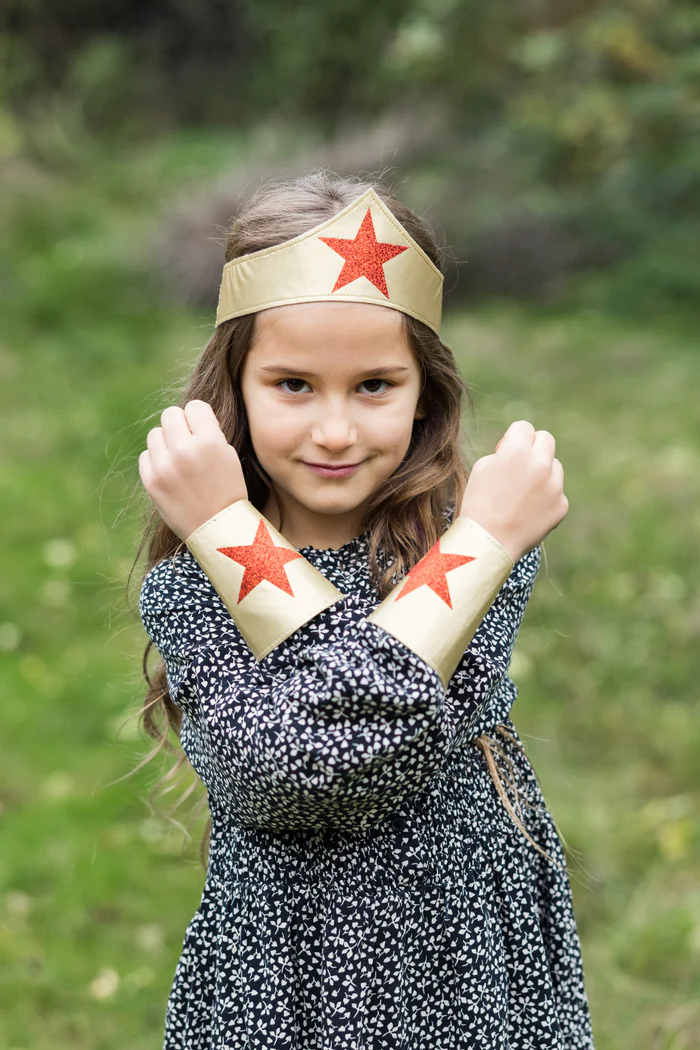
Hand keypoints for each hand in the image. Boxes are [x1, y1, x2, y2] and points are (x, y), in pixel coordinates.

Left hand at [139, 400, 247, 541]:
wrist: (217, 529)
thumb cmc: (227, 490)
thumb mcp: (228, 455)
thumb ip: (208, 432)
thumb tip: (186, 417)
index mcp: (209, 442)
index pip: (195, 406)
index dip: (199, 417)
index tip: (203, 430)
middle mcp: (184, 451)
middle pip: (170, 415)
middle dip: (180, 425)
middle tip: (188, 441)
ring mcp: (164, 467)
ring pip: (155, 434)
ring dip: (166, 442)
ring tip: (179, 459)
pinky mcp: (151, 482)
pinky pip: (145, 456)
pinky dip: (156, 461)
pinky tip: (170, 473)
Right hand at [459, 420, 567, 561]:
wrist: (488, 543)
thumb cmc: (478, 504)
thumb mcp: (482, 468)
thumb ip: (505, 453)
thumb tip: (522, 450)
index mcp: (517, 450)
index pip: (524, 427)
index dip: (513, 438)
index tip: (506, 451)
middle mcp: (541, 464)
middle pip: (546, 439)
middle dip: (533, 447)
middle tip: (519, 464)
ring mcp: (555, 485)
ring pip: (554, 466)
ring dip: (541, 472)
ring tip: (520, 494)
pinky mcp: (561, 505)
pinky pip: (556, 492)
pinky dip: (545, 498)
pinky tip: (527, 511)